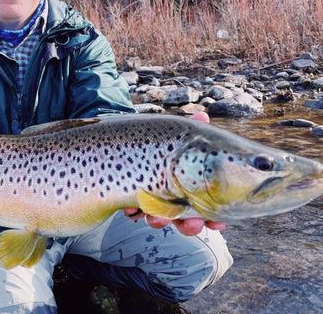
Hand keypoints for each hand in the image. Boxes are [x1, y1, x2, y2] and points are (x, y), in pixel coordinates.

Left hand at [123, 112, 226, 235]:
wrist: (124, 136)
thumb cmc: (160, 137)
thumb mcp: (177, 133)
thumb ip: (191, 128)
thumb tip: (203, 116)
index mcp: (188, 187)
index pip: (205, 207)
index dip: (213, 218)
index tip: (218, 223)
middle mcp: (170, 197)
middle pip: (183, 219)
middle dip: (190, 225)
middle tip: (194, 224)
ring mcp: (149, 199)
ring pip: (157, 217)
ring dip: (160, 221)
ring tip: (160, 218)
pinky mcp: (127, 197)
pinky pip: (130, 209)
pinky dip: (132, 209)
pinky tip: (131, 206)